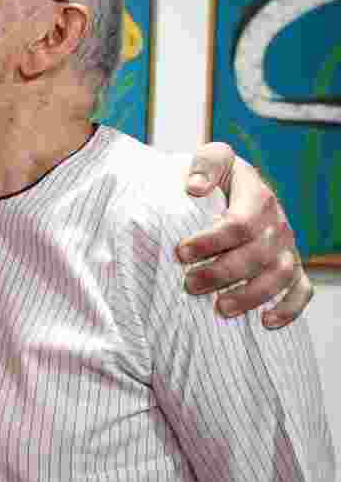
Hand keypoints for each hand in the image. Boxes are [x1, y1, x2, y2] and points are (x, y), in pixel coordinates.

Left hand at [176, 142, 312, 327]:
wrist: (237, 183)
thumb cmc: (219, 175)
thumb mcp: (213, 158)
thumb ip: (205, 165)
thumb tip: (195, 188)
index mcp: (258, 197)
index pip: (239, 224)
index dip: (210, 242)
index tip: (180, 253)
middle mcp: (276, 223)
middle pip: (257, 254)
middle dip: (222, 273)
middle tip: (189, 285)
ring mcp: (287, 246)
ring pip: (280, 275)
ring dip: (251, 295)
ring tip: (220, 309)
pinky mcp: (292, 264)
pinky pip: (302, 289)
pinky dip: (289, 308)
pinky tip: (267, 323)